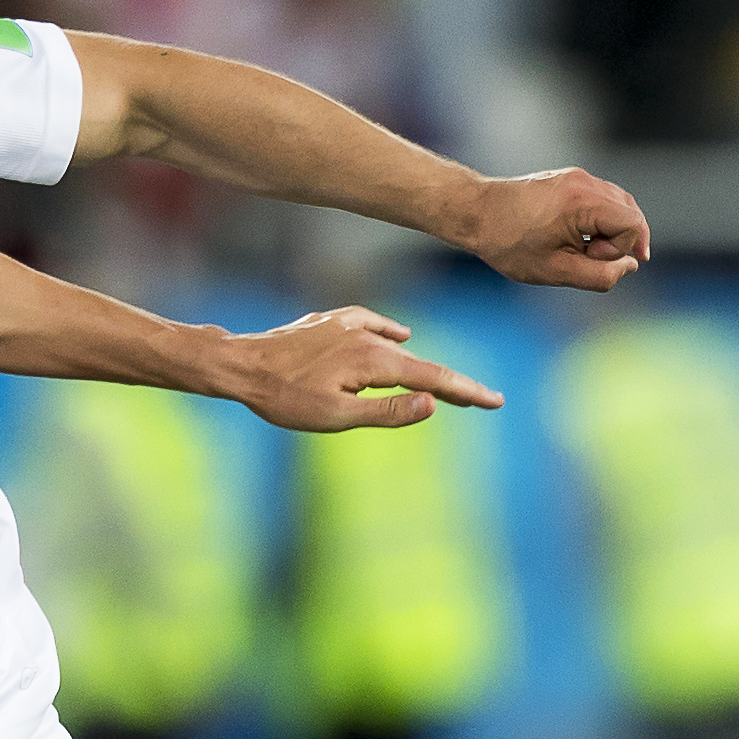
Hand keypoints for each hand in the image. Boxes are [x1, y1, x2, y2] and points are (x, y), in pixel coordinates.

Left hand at [225, 308, 505, 432]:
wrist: (242, 364)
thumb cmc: (285, 398)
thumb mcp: (337, 417)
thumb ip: (387, 412)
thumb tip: (432, 404)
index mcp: (374, 361)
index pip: (433, 379)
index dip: (466, 392)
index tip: (496, 401)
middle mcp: (368, 336)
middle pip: (420, 363)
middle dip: (451, 383)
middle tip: (482, 401)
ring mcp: (349, 325)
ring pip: (397, 346)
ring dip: (421, 365)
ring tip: (442, 384)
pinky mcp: (332, 321)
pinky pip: (372, 325)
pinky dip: (391, 334)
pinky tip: (400, 336)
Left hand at [458, 169, 650, 291]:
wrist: (476, 213)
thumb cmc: (510, 244)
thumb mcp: (556, 271)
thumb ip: (600, 275)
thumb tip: (631, 266)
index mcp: (582, 201)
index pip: (632, 224)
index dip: (618, 250)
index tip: (588, 257)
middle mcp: (585, 182)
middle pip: (631, 213)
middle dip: (618, 242)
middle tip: (587, 256)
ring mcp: (578, 176)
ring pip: (620, 205)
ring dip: (610, 232)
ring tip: (582, 250)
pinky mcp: (571, 179)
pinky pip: (603, 199)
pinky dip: (600, 221)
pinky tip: (579, 239)